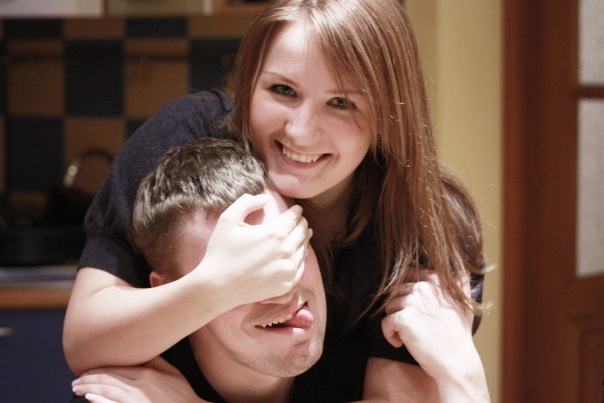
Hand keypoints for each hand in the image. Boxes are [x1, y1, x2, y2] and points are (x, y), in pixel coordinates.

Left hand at [72, 357, 205, 402]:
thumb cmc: (183, 396)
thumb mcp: (174, 374)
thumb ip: (158, 361)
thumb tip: (143, 350)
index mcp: (149, 373)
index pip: (117, 367)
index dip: (99, 368)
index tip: (85, 370)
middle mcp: (141, 385)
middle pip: (109, 378)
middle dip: (89, 379)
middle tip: (75, 382)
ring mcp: (138, 400)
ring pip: (108, 391)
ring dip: (89, 389)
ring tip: (77, 389)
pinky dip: (101, 401)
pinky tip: (90, 399)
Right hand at [198, 193, 309, 305]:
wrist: (217, 287)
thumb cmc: (221, 252)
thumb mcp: (228, 219)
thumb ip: (247, 202)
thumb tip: (264, 198)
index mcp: (275, 233)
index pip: (294, 218)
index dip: (296, 211)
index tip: (297, 209)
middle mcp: (286, 251)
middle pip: (302, 232)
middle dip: (302, 224)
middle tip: (301, 220)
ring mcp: (288, 270)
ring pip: (304, 250)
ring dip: (304, 240)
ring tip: (304, 234)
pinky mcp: (286, 285)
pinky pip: (300, 268)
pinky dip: (302, 258)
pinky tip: (300, 254)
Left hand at [381, 272, 489, 401]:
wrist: (457, 362)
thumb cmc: (458, 336)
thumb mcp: (463, 304)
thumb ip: (459, 284)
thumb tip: (462, 269)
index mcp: (437, 279)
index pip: (408, 274)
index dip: (405, 292)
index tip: (412, 309)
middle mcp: (424, 286)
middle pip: (396, 291)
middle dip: (400, 309)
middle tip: (412, 326)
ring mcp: (413, 301)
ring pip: (389, 306)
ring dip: (395, 322)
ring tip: (408, 335)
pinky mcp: (404, 318)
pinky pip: (385, 322)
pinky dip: (389, 334)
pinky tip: (400, 343)